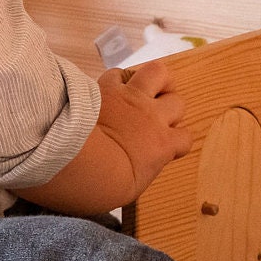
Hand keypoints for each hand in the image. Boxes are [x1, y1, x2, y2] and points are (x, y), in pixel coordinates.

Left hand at [96, 58, 190, 193]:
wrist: (76, 162)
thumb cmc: (101, 184)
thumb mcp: (131, 188)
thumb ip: (144, 169)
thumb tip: (141, 165)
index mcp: (162, 145)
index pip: (185, 138)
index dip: (177, 141)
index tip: (166, 146)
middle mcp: (153, 117)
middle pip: (177, 102)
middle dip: (169, 108)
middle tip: (155, 117)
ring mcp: (131, 98)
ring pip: (159, 72)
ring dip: (156, 79)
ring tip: (148, 87)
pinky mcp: (108, 87)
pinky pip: (119, 73)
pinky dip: (118, 79)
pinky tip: (112, 88)